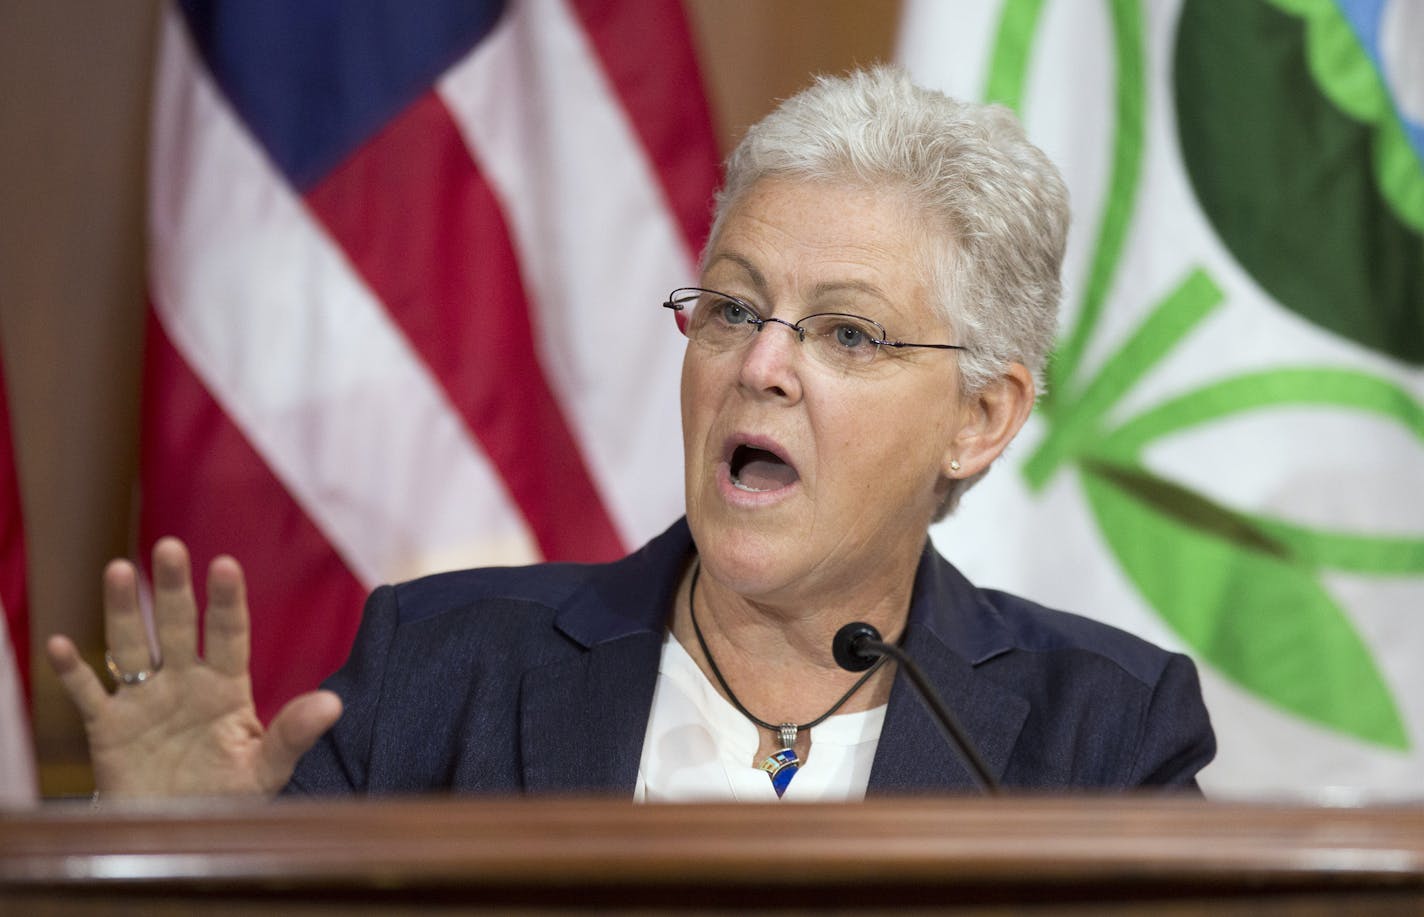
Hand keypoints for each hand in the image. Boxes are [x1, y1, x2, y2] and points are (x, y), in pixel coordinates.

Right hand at [46, 538, 342, 797]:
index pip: (229, 634)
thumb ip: (294, 735)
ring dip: (122, 611)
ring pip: (130, 646)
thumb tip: (334, 703)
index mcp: (227, 687)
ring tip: (118, 569)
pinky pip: (88, 694)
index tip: (226, 565)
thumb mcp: (266, 769)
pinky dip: (72, 672)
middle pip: (177, 627)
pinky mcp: (109, 728)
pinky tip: (61, 646)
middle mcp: (184, 682)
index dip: (226, 601)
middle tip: (169, 546)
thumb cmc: (230, 796)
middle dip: (173, 588)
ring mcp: (145, 700)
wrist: (181, 833)